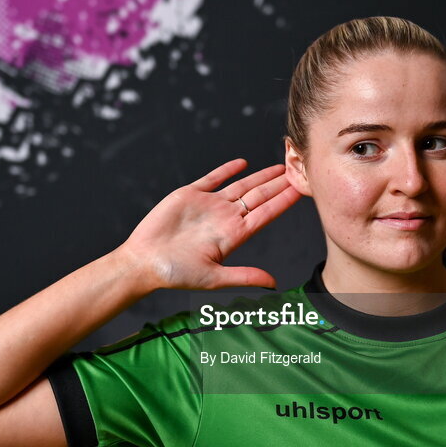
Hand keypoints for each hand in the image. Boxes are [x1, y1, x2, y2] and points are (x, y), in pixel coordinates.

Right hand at [118, 158, 302, 290]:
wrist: (144, 261)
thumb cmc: (176, 274)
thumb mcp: (214, 278)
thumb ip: (245, 276)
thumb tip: (274, 284)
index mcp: (233, 236)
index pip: (265, 215)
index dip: (283, 202)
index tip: (301, 191)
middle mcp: (225, 218)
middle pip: (258, 197)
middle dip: (278, 185)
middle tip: (297, 172)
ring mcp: (209, 205)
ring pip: (241, 186)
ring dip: (259, 176)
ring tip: (278, 167)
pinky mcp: (190, 195)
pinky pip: (212, 178)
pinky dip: (227, 170)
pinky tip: (243, 163)